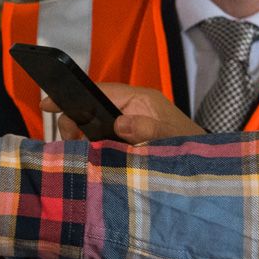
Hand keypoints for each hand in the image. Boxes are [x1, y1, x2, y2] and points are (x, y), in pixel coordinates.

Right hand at [47, 83, 201, 143]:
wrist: (211, 167)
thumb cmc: (192, 147)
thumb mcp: (172, 138)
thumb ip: (148, 129)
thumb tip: (120, 124)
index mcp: (140, 99)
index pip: (99, 90)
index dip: (72, 96)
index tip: (47, 103)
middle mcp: (132, 106)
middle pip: (92, 107)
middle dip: (75, 122)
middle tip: (69, 143)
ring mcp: (130, 121)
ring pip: (95, 123)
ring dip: (84, 136)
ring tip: (79, 154)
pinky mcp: (129, 137)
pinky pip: (104, 136)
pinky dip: (94, 145)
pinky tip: (91, 158)